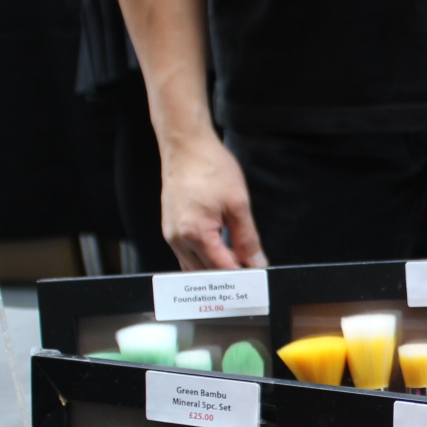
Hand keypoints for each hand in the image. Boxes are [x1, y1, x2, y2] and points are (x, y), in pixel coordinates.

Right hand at [160, 129, 267, 269]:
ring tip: (237, 265)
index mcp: (195, 233)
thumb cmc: (210, 167)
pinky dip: (202, 260)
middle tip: (250, 275)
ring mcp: (171, 235)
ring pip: (193, 268)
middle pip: (205, 274)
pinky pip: (186, 255)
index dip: (242, 278)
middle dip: (228, 278)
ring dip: (214, 270)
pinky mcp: (170, 229)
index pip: (222, 269)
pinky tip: (219, 253)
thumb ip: (247, 238)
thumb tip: (257, 262)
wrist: (185, 146)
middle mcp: (178, 238)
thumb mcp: (238, 204)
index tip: (257, 280)